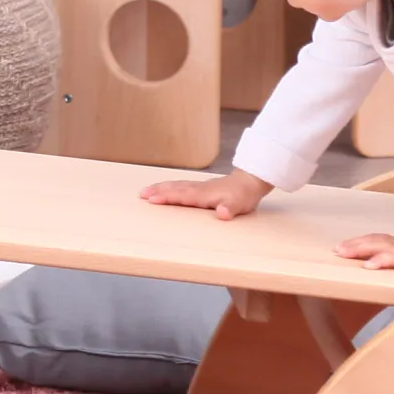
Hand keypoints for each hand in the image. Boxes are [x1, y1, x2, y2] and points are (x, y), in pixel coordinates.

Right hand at [139, 168, 270, 220]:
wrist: (252, 180)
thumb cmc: (244, 195)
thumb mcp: (240, 204)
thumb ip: (230, 208)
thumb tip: (222, 213)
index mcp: (205, 194)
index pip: (183, 196)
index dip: (168, 197)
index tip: (152, 199)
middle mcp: (199, 189)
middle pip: (176, 189)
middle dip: (158, 191)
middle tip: (141, 194)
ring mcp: (200, 187)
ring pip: (177, 186)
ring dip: (161, 188)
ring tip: (146, 191)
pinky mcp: (202, 187)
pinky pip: (182, 186)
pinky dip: (170, 187)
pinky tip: (165, 189)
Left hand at [335, 230, 393, 273]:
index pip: (377, 241)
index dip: (361, 242)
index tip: (344, 246)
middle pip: (373, 241)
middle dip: (354, 245)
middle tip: (337, 250)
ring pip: (378, 246)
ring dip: (359, 249)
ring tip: (343, 252)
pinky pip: (392, 259)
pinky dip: (380, 261)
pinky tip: (369, 266)